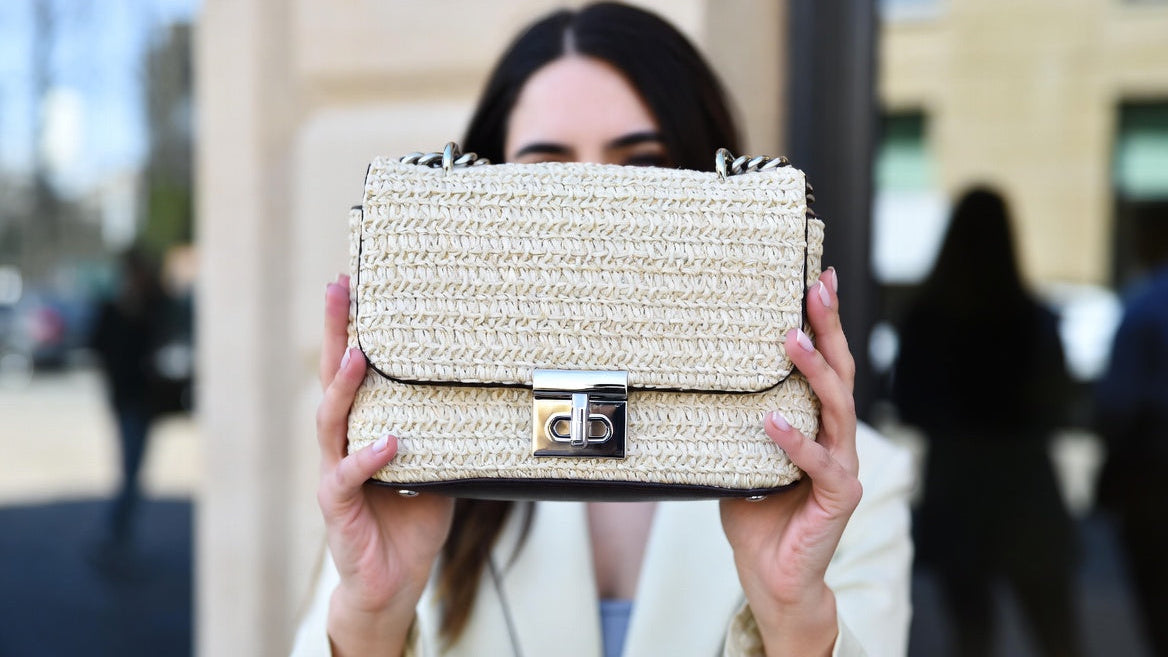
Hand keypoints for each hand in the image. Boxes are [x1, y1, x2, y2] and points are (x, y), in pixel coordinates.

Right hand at [316, 275, 453, 655]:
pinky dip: (368, 457)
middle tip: (339, 287)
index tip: (356, 281)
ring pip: (330, 420)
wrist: (391, 582)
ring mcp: (334, 472)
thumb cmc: (412, 520)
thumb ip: (449, 432)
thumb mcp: (440, 466)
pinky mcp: (337, 508)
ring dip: (344, 385)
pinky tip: (389, 441)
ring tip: (360, 354)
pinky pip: (346, 476)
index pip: (356, 369)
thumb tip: (487, 393)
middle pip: (332, 377)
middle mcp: (342, 442)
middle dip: (336, 331)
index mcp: (364, 427)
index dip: (354, 326)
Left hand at [720, 267, 860, 656]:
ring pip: (837, 408)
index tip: (818, 280)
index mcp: (818, 425)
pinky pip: (820, 463)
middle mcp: (838, 438)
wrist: (773, 575)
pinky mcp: (839, 497)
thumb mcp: (738, 457)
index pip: (827, 366)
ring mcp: (843, 466)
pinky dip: (796, 440)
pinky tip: (773, 420)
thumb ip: (732, 423)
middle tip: (817, 289)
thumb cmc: (758, 515)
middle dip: (829, 328)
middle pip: (841, 373)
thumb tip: (696, 381)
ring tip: (791, 339)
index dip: (825, 324)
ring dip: (814, 371)